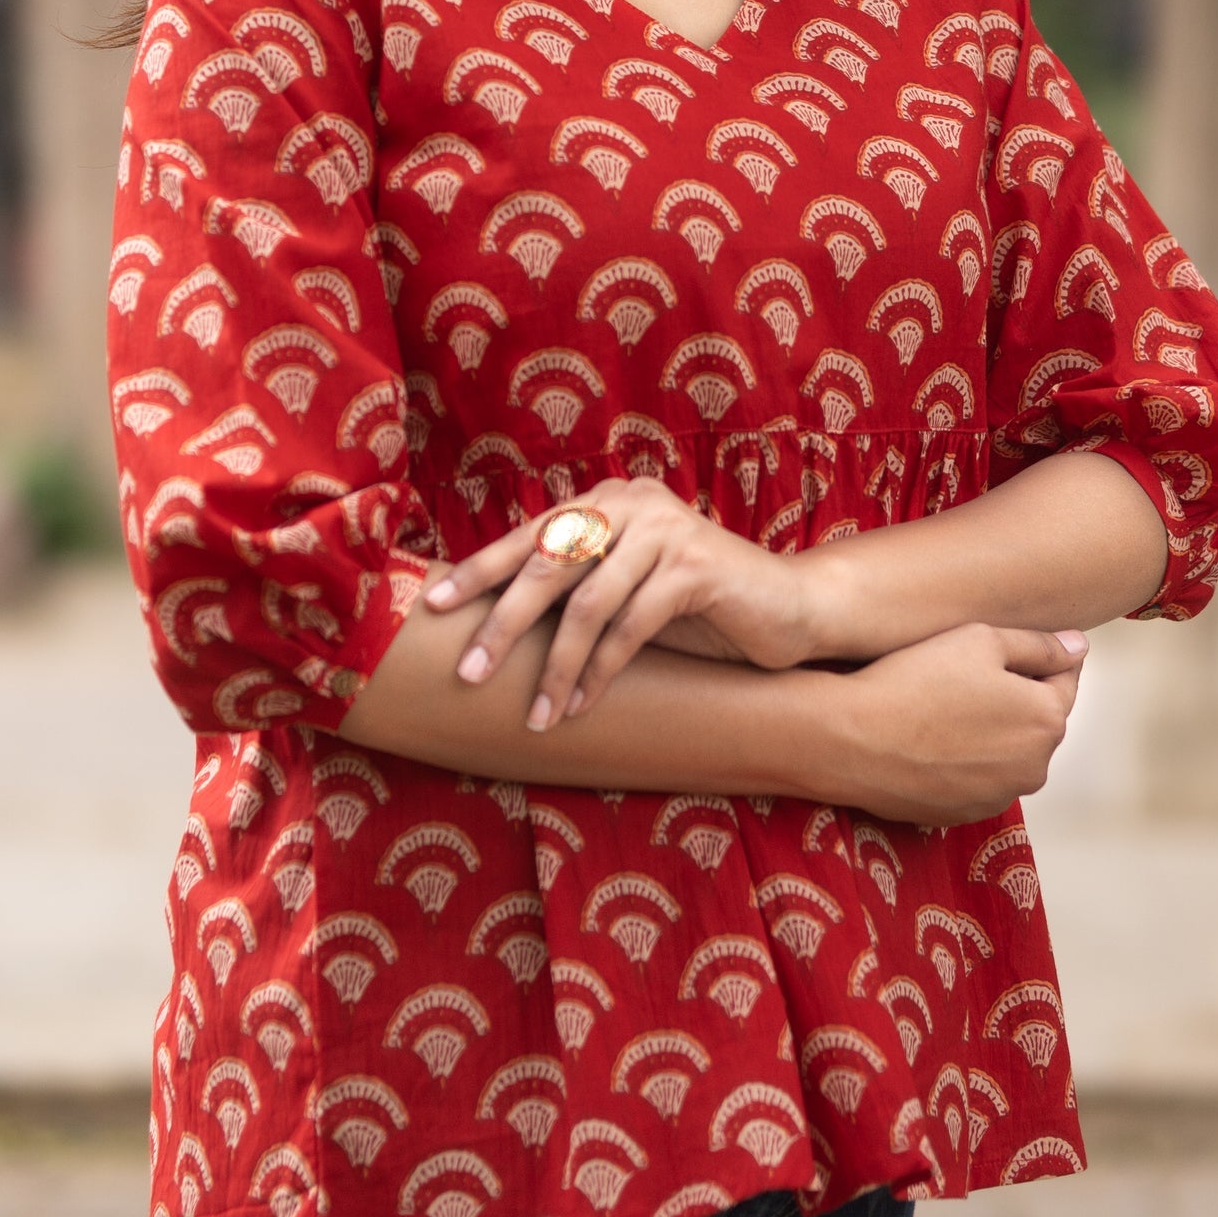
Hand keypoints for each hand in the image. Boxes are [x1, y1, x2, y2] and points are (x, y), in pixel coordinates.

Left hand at [420, 479, 817, 731]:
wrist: (785, 606)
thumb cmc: (695, 603)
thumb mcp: (626, 585)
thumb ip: (578, 584)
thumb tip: (492, 625)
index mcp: (605, 502)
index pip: (529, 535)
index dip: (479, 571)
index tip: (432, 606)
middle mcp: (631, 504)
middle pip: (548, 564)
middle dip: (504, 623)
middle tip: (469, 672)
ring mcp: (666, 531)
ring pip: (588, 604)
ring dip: (557, 667)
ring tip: (537, 715)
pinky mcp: (696, 566)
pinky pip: (631, 625)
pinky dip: (602, 671)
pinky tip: (584, 704)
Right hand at [833, 623, 1087, 823]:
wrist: (852, 740)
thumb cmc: (916, 679)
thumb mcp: (980, 639)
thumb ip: (1039, 645)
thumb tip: (1079, 647)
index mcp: (1046, 719)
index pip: (1066, 679)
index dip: (1039, 656)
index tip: (1007, 647)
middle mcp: (1035, 767)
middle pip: (1038, 719)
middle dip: (1015, 696)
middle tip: (965, 674)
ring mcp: (1000, 796)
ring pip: (1008, 752)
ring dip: (991, 731)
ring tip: (943, 707)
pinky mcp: (966, 814)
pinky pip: (978, 778)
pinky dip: (965, 760)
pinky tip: (930, 739)